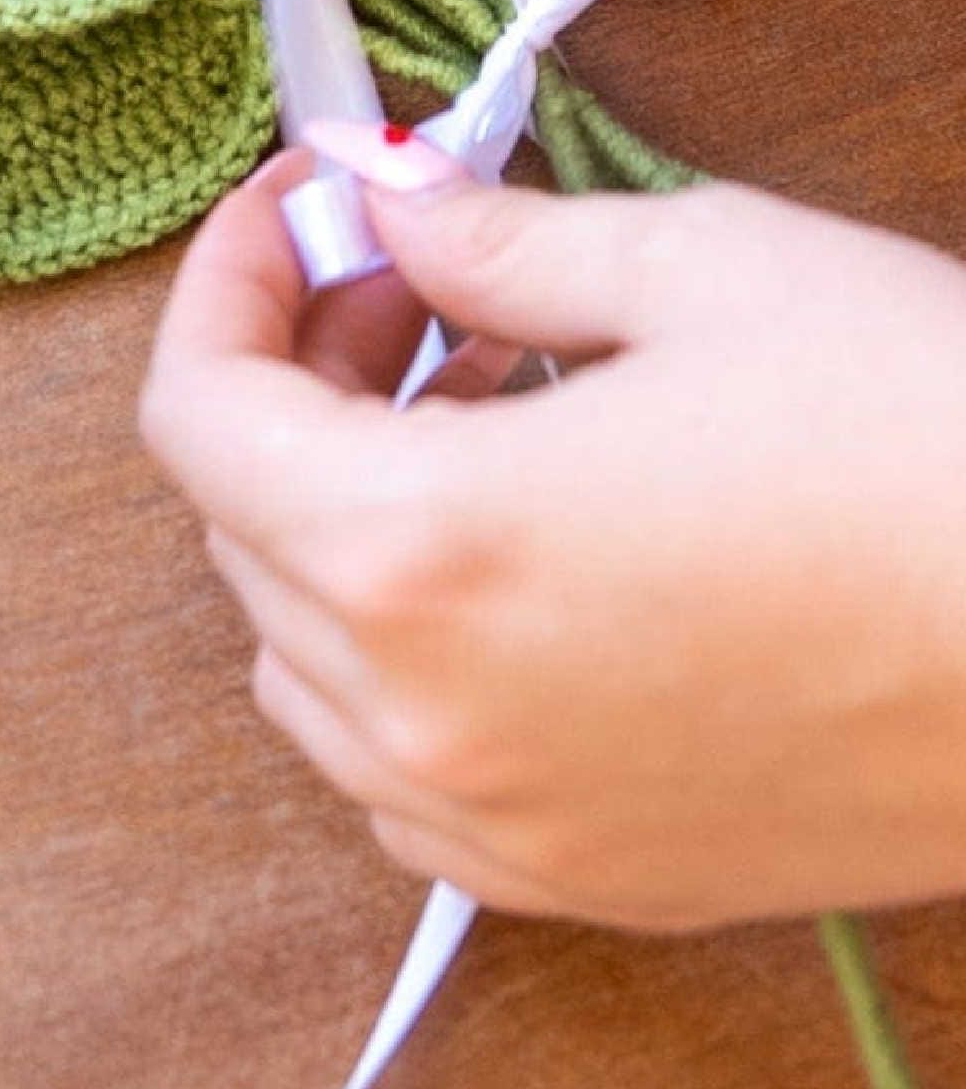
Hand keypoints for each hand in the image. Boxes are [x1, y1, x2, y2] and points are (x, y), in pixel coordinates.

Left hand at [140, 152, 965, 930]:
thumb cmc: (931, 441)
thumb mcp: (708, 270)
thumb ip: (499, 244)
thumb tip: (393, 207)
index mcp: (417, 547)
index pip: (196, 413)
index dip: (229, 281)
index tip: (303, 208)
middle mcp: (421, 713)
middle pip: (241, 528)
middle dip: (295, 381)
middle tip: (412, 287)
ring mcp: (499, 822)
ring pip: (300, 663)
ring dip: (339, 524)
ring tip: (486, 420)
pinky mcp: (589, 881)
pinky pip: (400, 774)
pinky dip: (404, 662)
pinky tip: (530, 571)